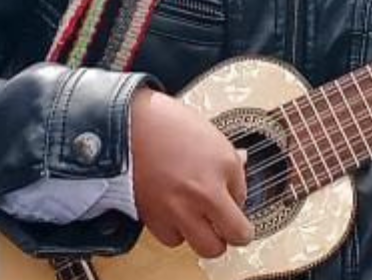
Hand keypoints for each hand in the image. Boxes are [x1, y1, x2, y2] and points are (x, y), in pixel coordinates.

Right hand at [129, 90, 252, 257]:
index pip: (244, 214)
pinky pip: (171, 238)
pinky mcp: (152, 217)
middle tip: (223, 225)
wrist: (127, 124)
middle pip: (225, 243)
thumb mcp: (213, 137)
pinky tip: (175, 211)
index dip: (242, 216)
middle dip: (226, 237)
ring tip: (196, 215)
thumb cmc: (168, 124)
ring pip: (199, 246)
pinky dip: (175, 229)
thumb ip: (232, 164)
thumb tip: (241, 173)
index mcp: (224, 169)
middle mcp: (202, 194)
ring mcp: (176, 209)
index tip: (236, 213)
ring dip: (200, 234)